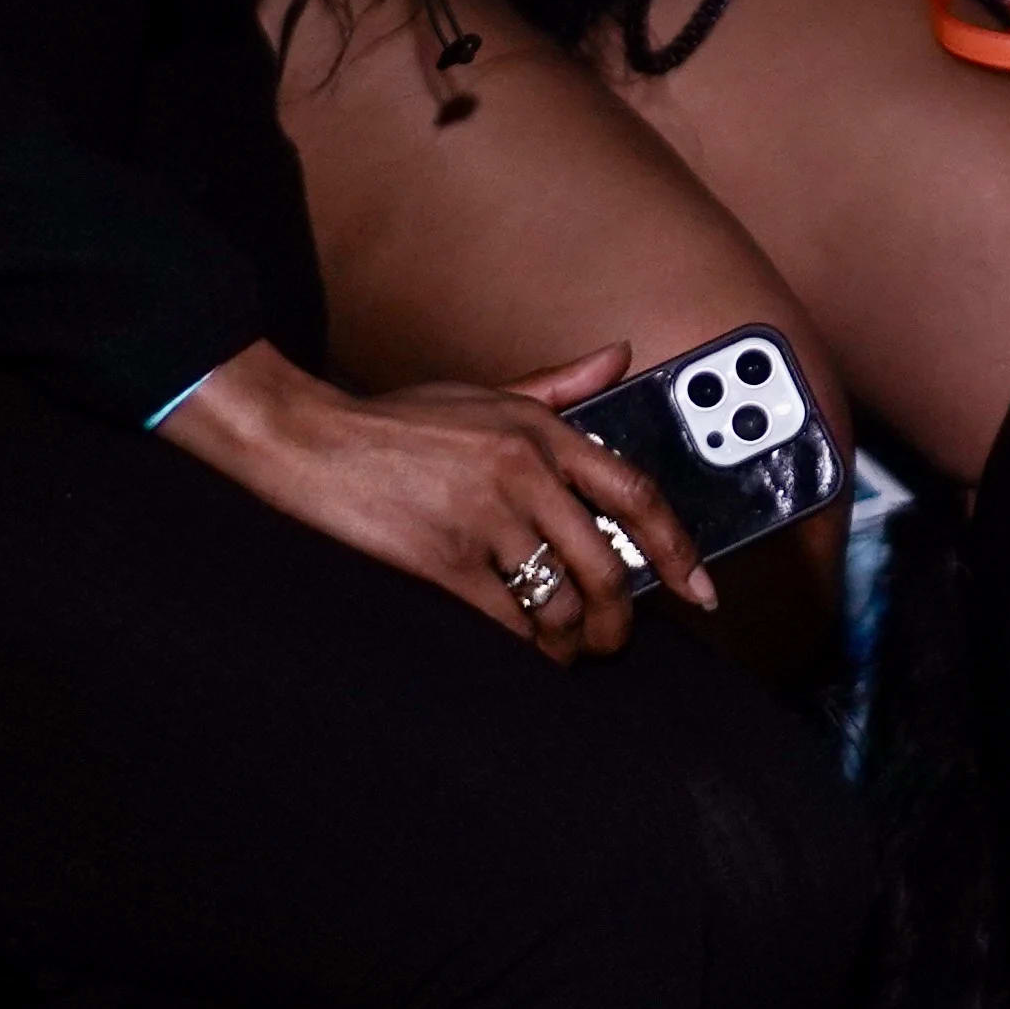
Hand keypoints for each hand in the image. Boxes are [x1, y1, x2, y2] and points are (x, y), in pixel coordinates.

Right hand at [158, 342, 704, 660]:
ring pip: (559, 601)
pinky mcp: (443, 561)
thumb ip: (560, 385)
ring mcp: (484, 519)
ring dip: (571, 640)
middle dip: (620, 619)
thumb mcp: (486, 392)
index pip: (635, 493)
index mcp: (542, 431)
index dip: (676, 548)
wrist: (312, 442)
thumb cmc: (399, 422)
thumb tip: (621, 358)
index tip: (697, 587)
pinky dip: (527, 647)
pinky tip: (526, 650)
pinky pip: (509, 622)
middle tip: (615, 639)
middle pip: (605, 566)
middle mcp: (524, 473)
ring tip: (566, 648)